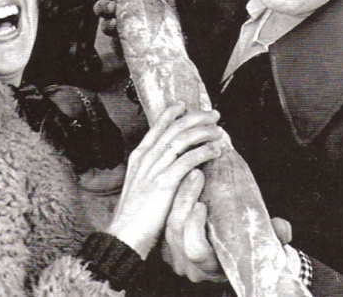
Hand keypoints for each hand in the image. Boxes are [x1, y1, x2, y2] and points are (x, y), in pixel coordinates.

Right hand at [94, 0, 177, 37]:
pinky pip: (109, 33)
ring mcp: (116, 25)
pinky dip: (110, 29)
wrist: (166, 46)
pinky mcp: (117, 39)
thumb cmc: (163, 20)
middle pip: (101, 4)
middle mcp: (117, 9)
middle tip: (111, 5)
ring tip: (114, 19)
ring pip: (102, 19)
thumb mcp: (167, 4)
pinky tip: (116, 27)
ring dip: (106, 18)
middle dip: (103, 4)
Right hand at [106, 103, 222, 258]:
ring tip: (218, 129)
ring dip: (203, 131)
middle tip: (213, 114)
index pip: (158, 127)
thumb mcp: (140, 185)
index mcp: (139, 157)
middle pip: (174, 128)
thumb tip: (170, 161)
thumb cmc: (135, 215)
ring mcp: (155, 169)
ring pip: (182, 139)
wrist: (125, 236)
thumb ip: (152, 170)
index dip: (172, 114)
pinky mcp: (165, 183)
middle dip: (195, 117)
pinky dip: (203, 152)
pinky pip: (188, 160)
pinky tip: (215, 150)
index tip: (185, 106)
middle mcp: (146, 158)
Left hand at [162, 171, 293, 283]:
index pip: (195, 251)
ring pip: (167, 223)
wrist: (234, 254)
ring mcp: (175, 255)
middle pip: (176, 232)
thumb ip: (275, 235)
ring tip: (190, 172)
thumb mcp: (265, 241)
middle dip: (184, 200)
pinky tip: (181, 177)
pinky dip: (170, 197)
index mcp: (212, 268)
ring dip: (177, 195)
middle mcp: (190, 266)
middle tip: (196, 174)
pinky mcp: (166, 241)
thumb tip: (281, 227)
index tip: (202, 204)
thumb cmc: (251, 245)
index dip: (194, 227)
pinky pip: (162, 218)